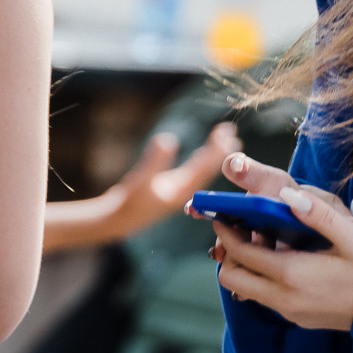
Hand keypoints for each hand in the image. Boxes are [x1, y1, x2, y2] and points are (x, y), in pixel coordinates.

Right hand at [108, 122, 241, 236]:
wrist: (121, 221)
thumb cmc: (129, 202)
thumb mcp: (140, 180)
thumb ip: (154, 161)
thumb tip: (168, 140)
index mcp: (183, 189)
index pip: (205, 166)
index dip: (217, 150)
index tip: (227, 133)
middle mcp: (186, 190)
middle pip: (209, 168)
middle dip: (220, 150)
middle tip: (231, 131)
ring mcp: (180, 190)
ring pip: (203, 170)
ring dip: (213, 154)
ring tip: (225, 141)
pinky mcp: (172, 189)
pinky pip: (193, 172)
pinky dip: (201, 161)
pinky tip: (201, 156)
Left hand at [213, 185, 352, 332]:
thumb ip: (316, 215)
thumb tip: (285, 193)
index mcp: (292, 276)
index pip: (240, 254)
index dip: (225, 231)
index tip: (220, 213)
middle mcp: (285, 299)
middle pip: (232, 276)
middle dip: (228, 251)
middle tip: (237, 228)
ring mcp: (292, 313)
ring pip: (247, 289)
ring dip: (244, 266)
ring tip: (259, 240)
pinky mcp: (301, 319)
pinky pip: (266, 298)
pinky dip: (261, 278)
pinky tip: (279, 258)